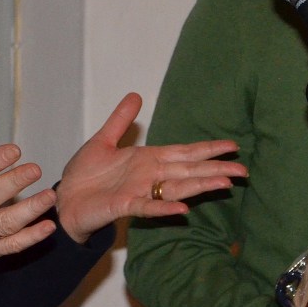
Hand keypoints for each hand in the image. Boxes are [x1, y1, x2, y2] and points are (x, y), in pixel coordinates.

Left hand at [54, 93, 243, 242]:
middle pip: (189, 171)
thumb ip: (121, 120)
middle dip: (216, 170)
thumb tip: (136, 95)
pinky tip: (183, 211)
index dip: (208, 149)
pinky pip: (148, 208)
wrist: (64, 200)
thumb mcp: (103, 141)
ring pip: (177, 189)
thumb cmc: (84, 176)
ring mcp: (140, 192)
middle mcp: (150, 176)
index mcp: (148, 160)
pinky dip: (165, 209)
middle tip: (243, 170)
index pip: (185, 153)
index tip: (233, 146)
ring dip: (200, 187)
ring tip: (225, 184)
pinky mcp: (125, 206)